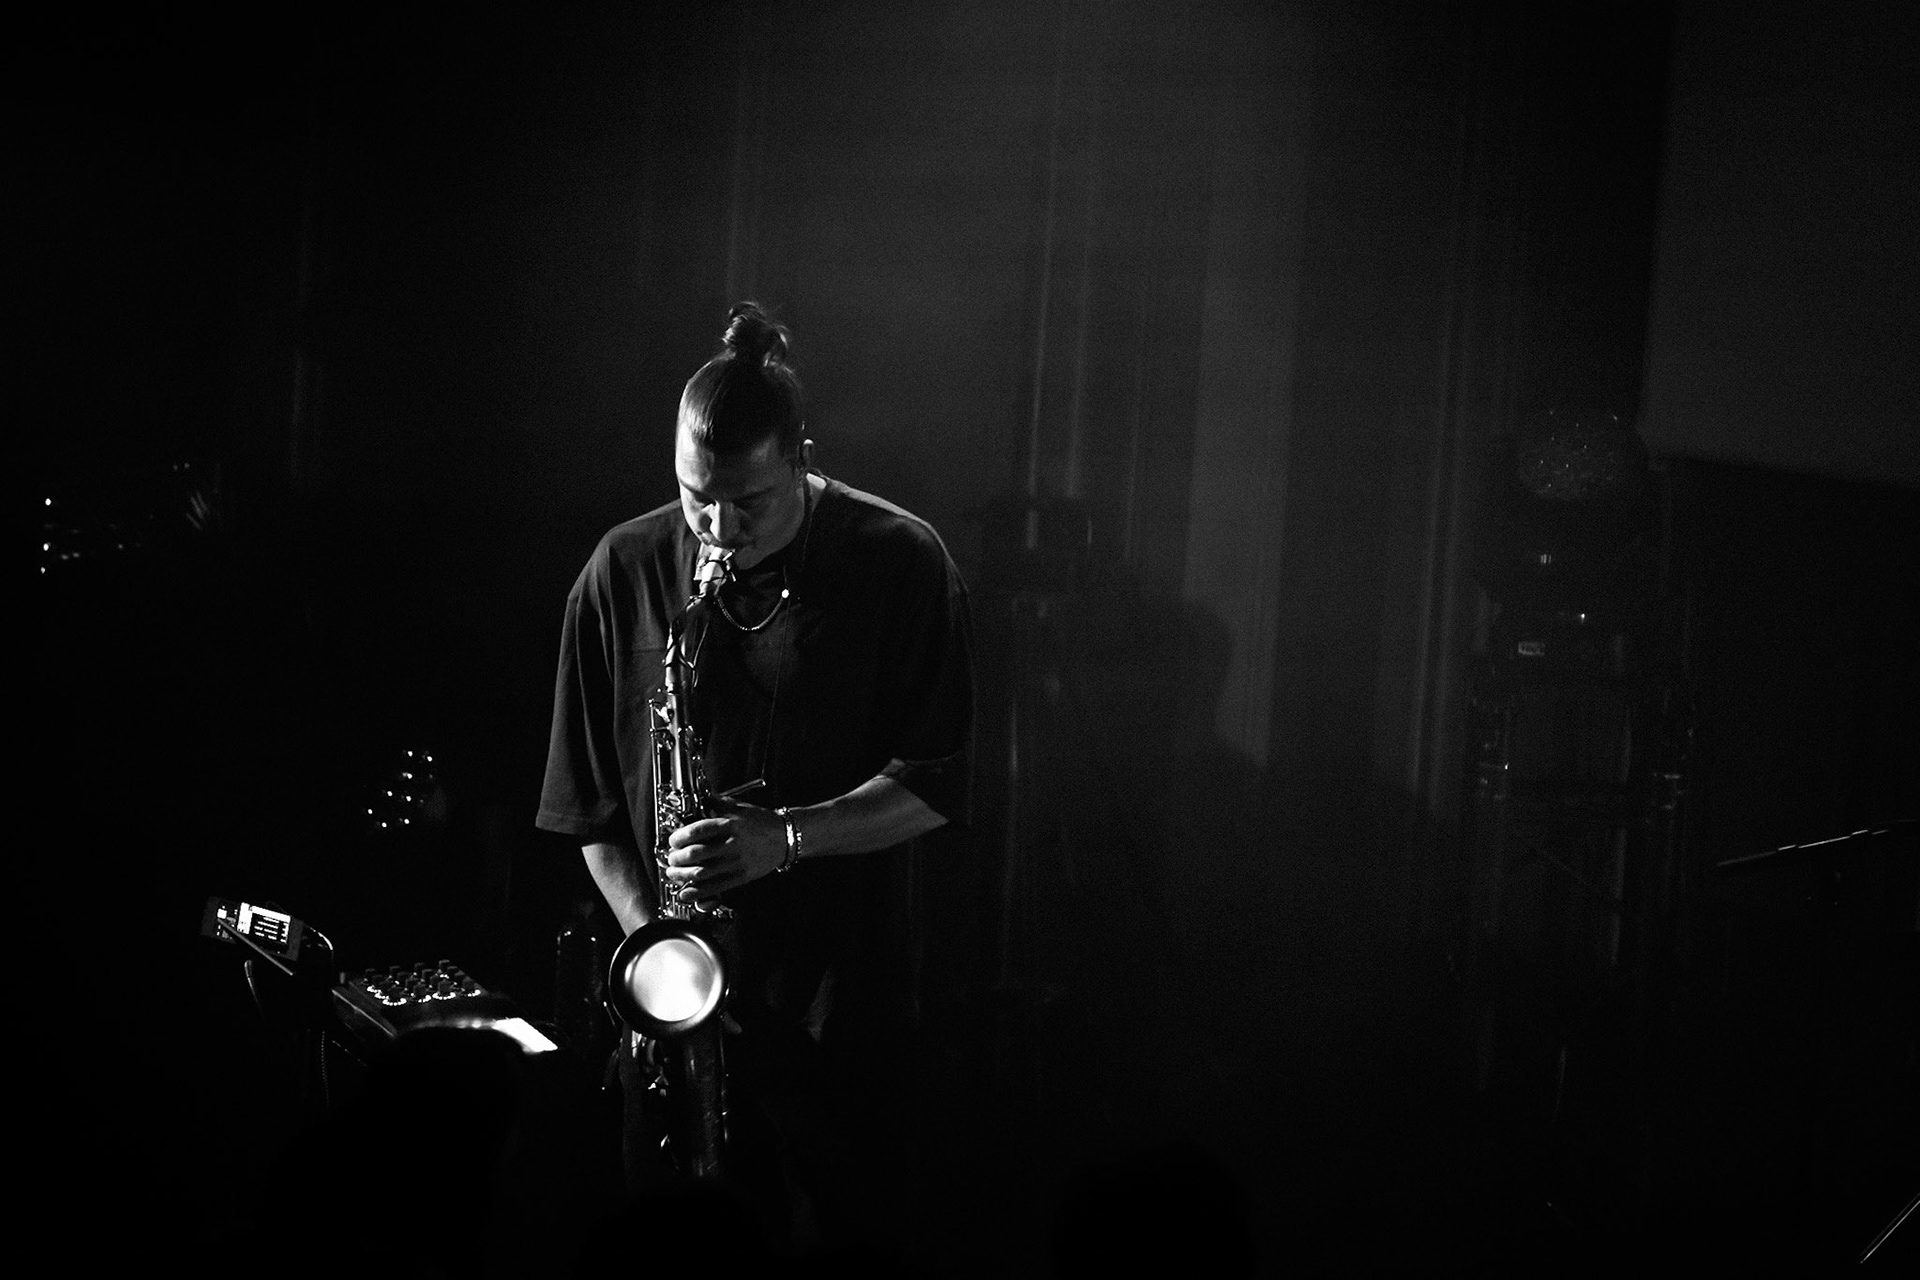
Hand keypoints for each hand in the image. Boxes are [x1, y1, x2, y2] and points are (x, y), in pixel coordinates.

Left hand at [661, 800, 787, 904]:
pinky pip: (714, 888)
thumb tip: (695, 800)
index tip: (673, 841)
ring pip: (700, 873)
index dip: (679, 837)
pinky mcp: (740, 877)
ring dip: (681, 875)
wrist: (784, 838)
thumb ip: (715, 803)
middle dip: (676, 858)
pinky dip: (696, 893)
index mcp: (730, 824)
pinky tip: (686, 893)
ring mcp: (736, 863)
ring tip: (674, 873)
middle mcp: (731, 844)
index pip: (697, 831)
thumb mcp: (738, 807)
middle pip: (695, 854)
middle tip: (671, 858)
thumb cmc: (761, 822)